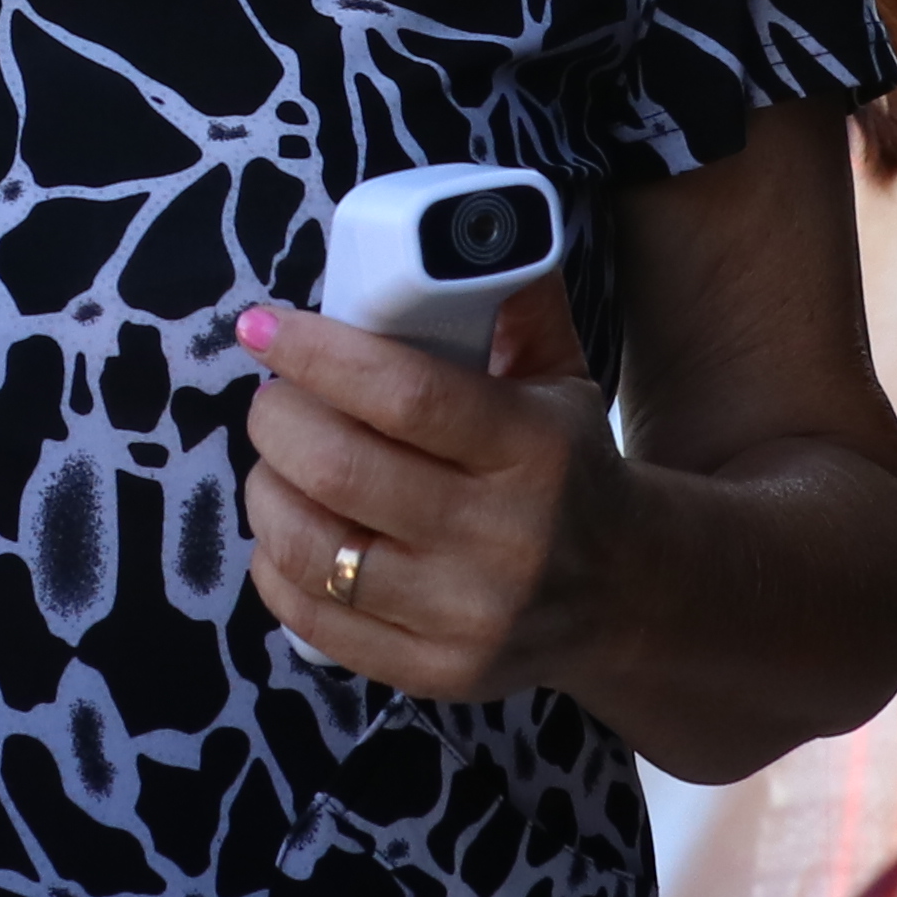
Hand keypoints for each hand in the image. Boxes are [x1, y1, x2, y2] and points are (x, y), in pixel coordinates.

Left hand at [234, 278, 619, 701]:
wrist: (629, 592)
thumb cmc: (569, 465)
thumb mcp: (563, 377)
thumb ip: (515, 300)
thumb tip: (463, 224)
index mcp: (535, 449)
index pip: (403, 393)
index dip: (318, 353)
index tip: (267, 327)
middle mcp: (505, 539)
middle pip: (339, 467)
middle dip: (278, 418)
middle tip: (272, 396)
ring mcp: (468, 615)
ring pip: (313, 544)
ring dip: (267, 487)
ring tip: (278, 460)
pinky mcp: (436, 672)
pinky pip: (312, 616)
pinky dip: (276, 563)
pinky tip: (288, 528)